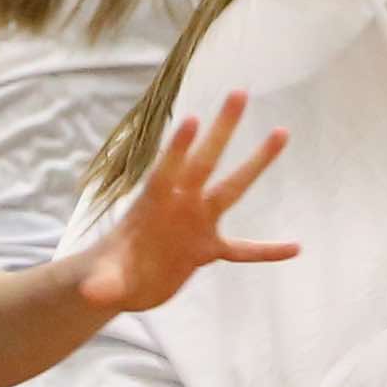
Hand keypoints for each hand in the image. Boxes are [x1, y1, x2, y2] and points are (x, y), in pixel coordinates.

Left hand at [76, 91, 293, 314]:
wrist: (119, 284)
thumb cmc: (107, 275)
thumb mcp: (101, 282)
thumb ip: (101, 285)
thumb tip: (92, 293)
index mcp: (152, 206)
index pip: (166, 173)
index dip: (177, 150)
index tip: (193, 120)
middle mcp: (180, 206)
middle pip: (204, 163)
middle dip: (221, 130)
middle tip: (239, 93)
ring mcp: (197, 224)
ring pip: (231, 189)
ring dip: (255, 162)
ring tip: (281, 131)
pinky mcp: (206, 249)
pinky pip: (243, 249)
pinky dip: (265, 250)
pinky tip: (294, 247)